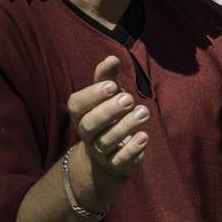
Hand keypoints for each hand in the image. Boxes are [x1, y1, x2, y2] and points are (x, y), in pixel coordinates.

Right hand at [67, 56, 150, 185]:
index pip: (77, 105)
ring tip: (143, 112)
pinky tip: (144, 136)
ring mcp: (100, 151)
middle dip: (109, 111)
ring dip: (125, 126)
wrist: (110, 153)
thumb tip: (112, 58)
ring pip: (106, 141)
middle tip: (129, 99)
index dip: (92, 95)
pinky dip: (132, 149)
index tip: (112, 85)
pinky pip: (120, 160)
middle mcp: (87, 133)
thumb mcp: (108, 95)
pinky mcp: (115, 164)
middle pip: (90, 125)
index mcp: (81, 113)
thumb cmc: (109, 115)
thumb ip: (107, 76)